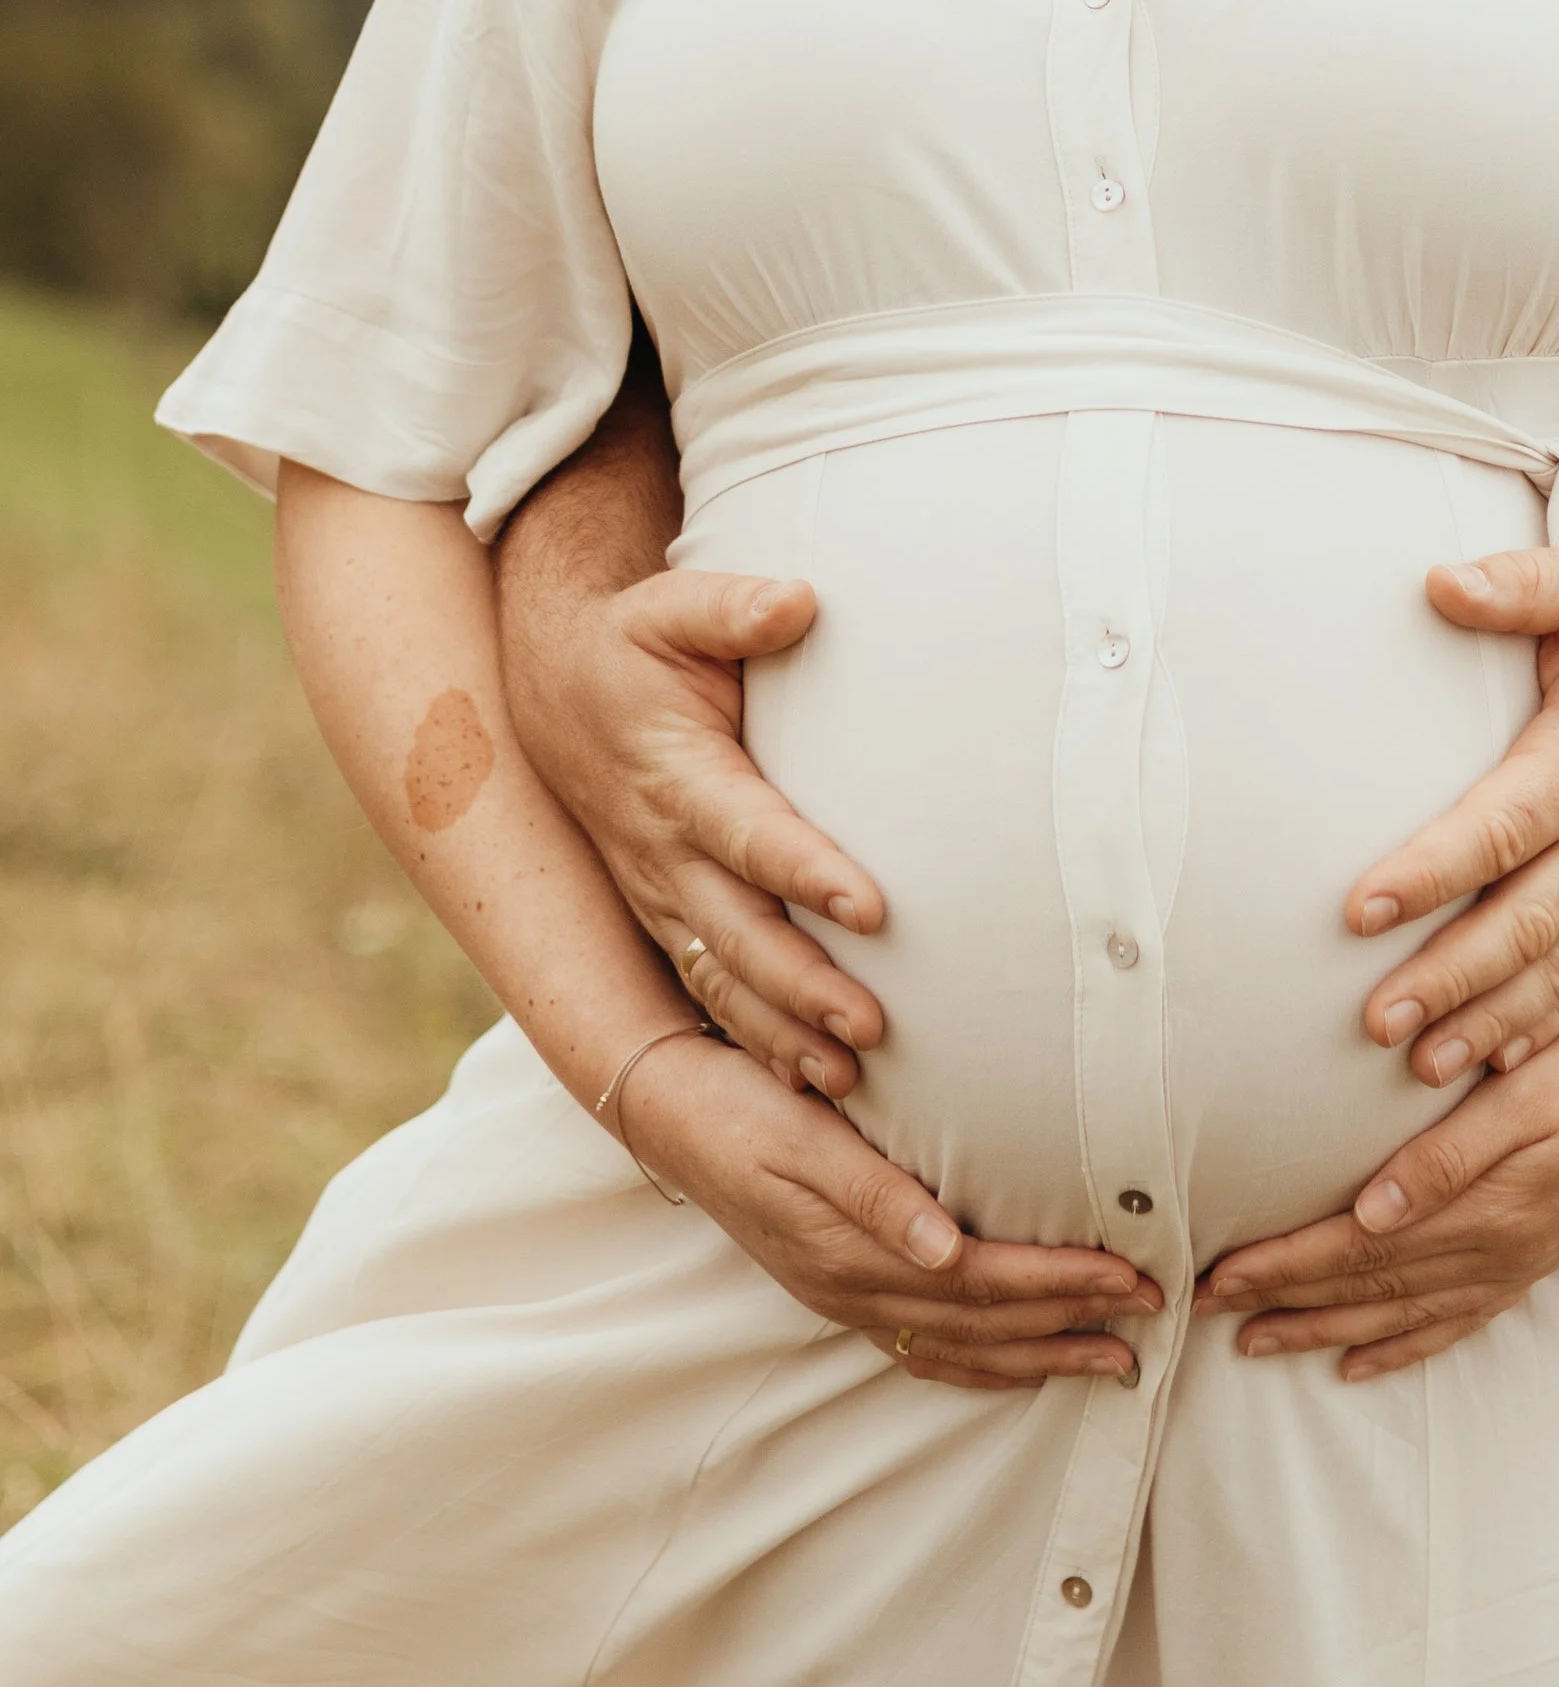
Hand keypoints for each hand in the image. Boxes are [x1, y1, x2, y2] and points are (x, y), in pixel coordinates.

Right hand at [501, 559, 890, 1091]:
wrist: (555, 690)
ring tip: (852, 1081)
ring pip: (723, 980)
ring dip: (784, 1033)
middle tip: (875, 1028)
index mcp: (677, 777)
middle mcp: (665, 854)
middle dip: (804, 985)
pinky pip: (711, 994)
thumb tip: (800, 600)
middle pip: (740, 933)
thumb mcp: (672, 608)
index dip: (807, 871)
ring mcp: (662, 897)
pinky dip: (757, 1043)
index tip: (874, 907)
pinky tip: (814, 1086)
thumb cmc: (635, 643)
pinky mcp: (669, 919)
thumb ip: (734, 607)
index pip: (749, 833)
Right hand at [627, 1032, 1159, 1392]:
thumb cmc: (741, 1103)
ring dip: (1040, 1354)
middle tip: (1151, 1313)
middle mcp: (851, 1288)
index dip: (1061, 1283)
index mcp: (852, 1249)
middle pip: (983, 1322)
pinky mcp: (836, 1289)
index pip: (983, 1282)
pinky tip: (1019, 1359)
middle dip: (1073, 1321)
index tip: (1132, 1276)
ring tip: (1112, 1357)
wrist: (668, 1108)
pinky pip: (921, 1348)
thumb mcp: (805, 1135)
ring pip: (959, 1347)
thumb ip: (876, 1193)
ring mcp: (842, 1298)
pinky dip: (982, 1361)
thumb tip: (950, 1250)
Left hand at [1199, 993, 1558, 1376]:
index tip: (1217, 1274)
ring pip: (1401, 1315)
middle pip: (1367, 1290)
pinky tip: (1364, 1360)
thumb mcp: (1523, 1095)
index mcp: (1483, 1209)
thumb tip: (1370, 1211)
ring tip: (1259, 1342)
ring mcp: (1515, 1262)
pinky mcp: (1532, 1258)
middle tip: (1206, 1311)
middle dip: (1283, 1303)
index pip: (1357, 1249)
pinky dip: (1402, 1346)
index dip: (1283, 1264)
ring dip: (1326, 1331)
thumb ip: (1446, 1156)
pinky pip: (1454, 1322)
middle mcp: (1494, 1251)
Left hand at [1348, 504, 1558, 1092]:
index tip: (1360, 909)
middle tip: (1375, 1023)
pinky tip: (1509, 1065)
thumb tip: (1437, 582)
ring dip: (1495, 1020)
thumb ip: (1523, 586)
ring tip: (1423, 1068)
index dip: (1430, 871)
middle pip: (1525, 921)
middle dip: (1449, 977)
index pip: (1499, 827)